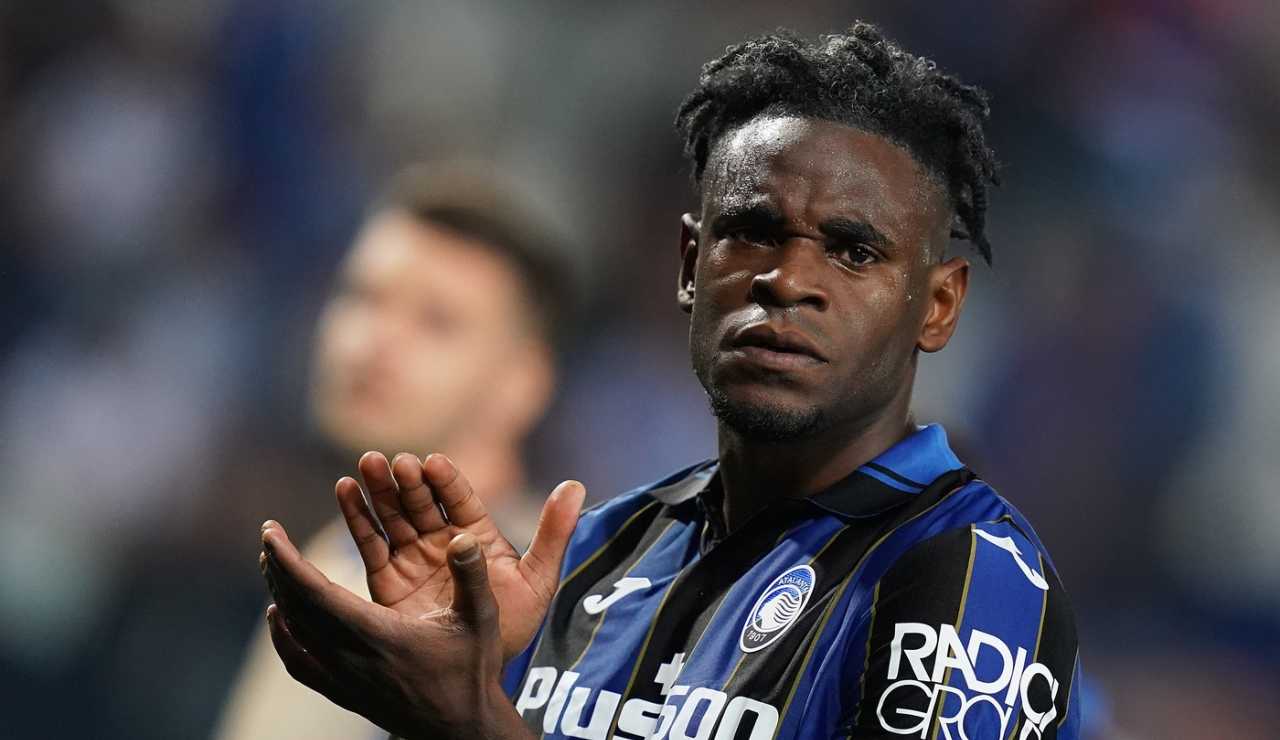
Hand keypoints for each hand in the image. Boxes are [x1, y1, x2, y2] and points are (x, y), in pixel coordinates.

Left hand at [260, 522, 534, 739]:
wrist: (462, 727)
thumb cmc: (472, 671)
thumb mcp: (481, 618)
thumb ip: (472, 575)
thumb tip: (463, 537)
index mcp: (379, 634)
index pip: (316, 593)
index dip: (288, 561)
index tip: (270, 533)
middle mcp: (352, 658)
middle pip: (297, 609)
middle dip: (278, 568)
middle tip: (270, 536)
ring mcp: (343, 679)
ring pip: (295, 633)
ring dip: (279, 594)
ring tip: (273, 564)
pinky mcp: (344, 693)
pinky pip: (299, 664)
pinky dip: (281, 637)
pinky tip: (277, 617)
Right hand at [337, 452, 583, 660]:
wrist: (476, 675)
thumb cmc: (512, 626)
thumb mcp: (538, 579)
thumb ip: (554, 533)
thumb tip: (576, 485)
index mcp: (478, 536)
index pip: (460, 499)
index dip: (446, 480)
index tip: (433, 463)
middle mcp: (443, 541)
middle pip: (423, 501)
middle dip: (409, 481)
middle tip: (396, 462)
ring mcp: (414, 558)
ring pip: (394, 516)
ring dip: (380, 489)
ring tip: (367, 465)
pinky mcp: (387, 579)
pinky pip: (371, 543)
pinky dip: (357, 516)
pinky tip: (346, 489)